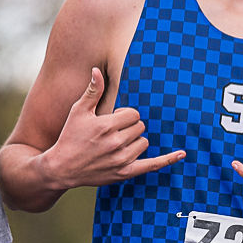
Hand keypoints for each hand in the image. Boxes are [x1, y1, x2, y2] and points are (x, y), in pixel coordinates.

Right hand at [41, 66, 188, 190]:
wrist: (61, 168)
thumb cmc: (69, 137)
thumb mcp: (78, 112)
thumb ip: (92, 91)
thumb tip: (97, 70)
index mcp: (106, 126)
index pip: (133, 114)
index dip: (124, 116)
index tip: (112, 121)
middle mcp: (115, 142)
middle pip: (140, 127)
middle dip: (129, 128)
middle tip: (112, 134)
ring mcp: (121, 159)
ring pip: (144, 142)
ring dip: (135, 141)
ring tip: (116, 145)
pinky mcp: (124, 173)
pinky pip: (152, 165)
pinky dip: (167, 159)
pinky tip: (182, 154)